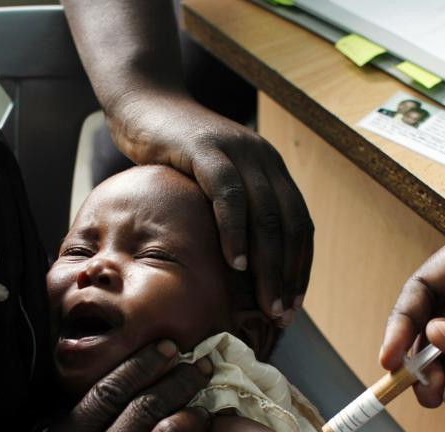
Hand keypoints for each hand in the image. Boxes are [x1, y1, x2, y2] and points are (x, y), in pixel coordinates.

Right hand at [108, 92, 313, 324]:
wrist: (143, 103)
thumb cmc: (172, 154)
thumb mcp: (210, 186)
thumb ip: (230, 216)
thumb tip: (236, 273)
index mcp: (271, 171)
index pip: (300, 226)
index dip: (300, 268)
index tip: (294, 306)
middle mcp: (263, 159)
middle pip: (290, 226)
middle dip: (289, 275)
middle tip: (283, 314)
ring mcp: (238, 152)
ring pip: (267, 215)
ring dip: (269, 264)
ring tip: (266, 301)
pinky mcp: (207, 149)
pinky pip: (229, 195)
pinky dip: (236, 231)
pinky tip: (234, 262)